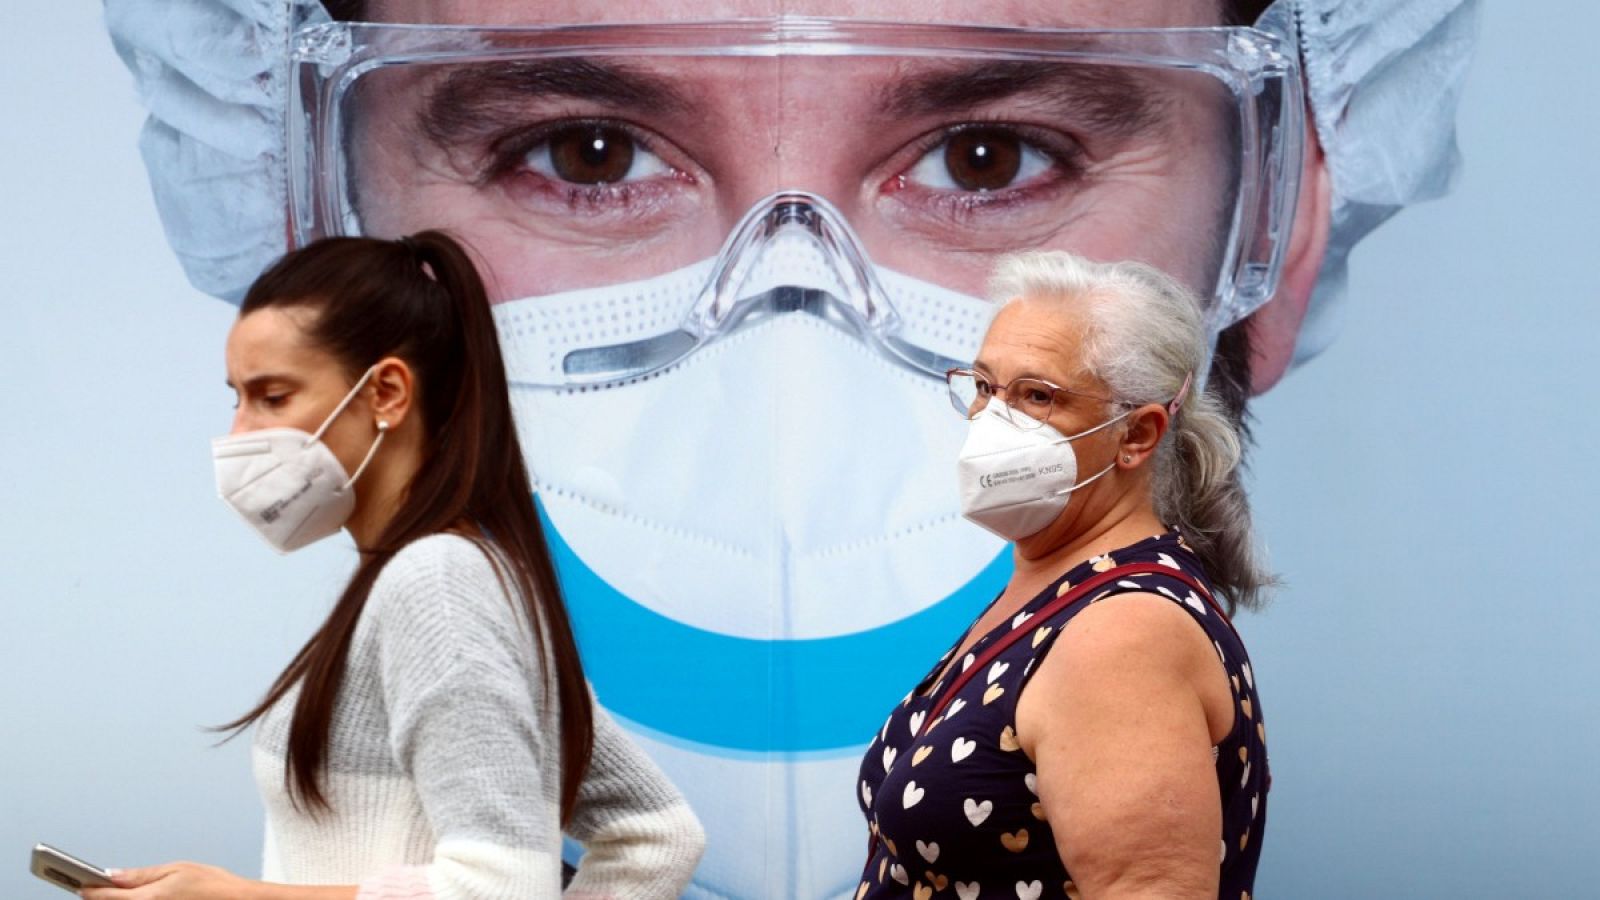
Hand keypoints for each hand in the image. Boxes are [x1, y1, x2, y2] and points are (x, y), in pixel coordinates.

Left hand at [81, 862, 256, 899]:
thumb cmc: (213, 885)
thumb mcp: (177, 870)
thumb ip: (141, 875)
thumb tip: (113, 875)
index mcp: (149, 899)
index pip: (106, 897)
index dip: (89, 890)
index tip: (79, 883)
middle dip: (100, 897)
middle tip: (90, 887)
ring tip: (110, 893)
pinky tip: (131, 899)